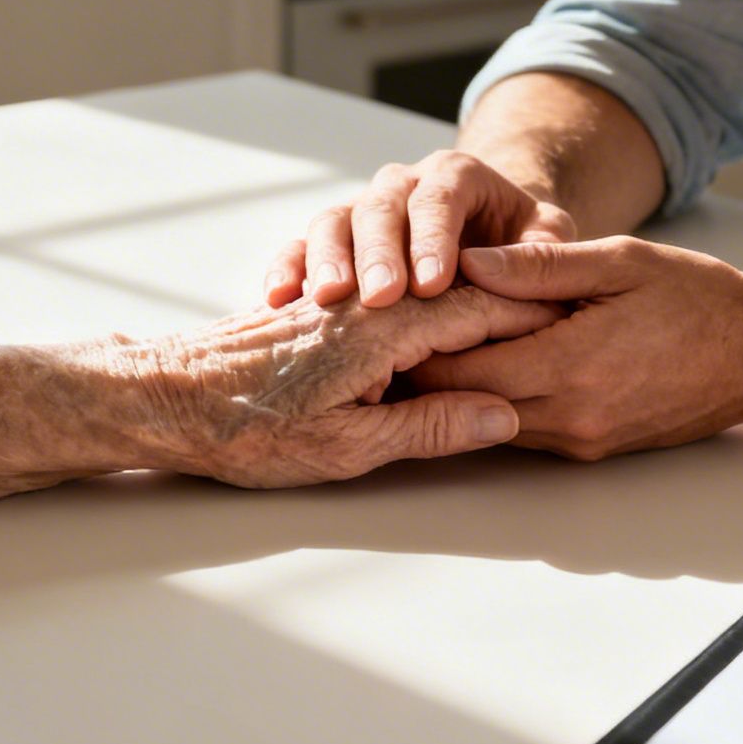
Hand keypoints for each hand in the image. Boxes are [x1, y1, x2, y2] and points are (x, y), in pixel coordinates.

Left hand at [0, 287, 562, 509]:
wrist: (157, 399)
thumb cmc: (242, 430)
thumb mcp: (344, 447)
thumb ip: (428, 428)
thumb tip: (500, 416)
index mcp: (386, 333)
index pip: (482, 310)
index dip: (535, 314)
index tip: (585, 318)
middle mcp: (371, 306)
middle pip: (463, 295)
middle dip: (518, 302)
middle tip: (577, 308)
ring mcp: (347, 307)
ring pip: (431, 295)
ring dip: (479, 301)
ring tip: (533, 311)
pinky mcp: (325, 316)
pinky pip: (398, 303)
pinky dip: (434, 307)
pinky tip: (451, 321)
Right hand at [264, 149, 576, 309]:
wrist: (485, 238)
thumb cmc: (520, 246)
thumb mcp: (546, 241)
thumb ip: (542, 255)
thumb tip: (522, 276)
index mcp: (457, 175)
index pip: (441, 196)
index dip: (433, 238)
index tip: (432, 286)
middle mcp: (403, 183)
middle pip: (381, 206)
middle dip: (379, 252)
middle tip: (380, 297)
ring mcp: (362, 209)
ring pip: (334, 220)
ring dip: (328, 258)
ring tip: (327, 299)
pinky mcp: (332, 239)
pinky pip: (300, 246)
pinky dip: (287, 269)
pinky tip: (279, 300)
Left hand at [407, 238, 742, 460]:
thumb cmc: (701, 300)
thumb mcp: (622, 262)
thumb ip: (539, 266)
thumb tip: (466, 259)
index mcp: (571, 366)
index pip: (461, 367)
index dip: (417, 340)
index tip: (391, 309)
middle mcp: (570, 417)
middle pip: (463, 402)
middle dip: (424, 369)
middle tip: (390, 330)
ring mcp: (581, 441)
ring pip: (489, 421)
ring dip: (460, 387)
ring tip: (425, 345)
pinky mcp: (592, 449)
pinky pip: (524, 429)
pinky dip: (498, 399)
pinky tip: (488, 362)